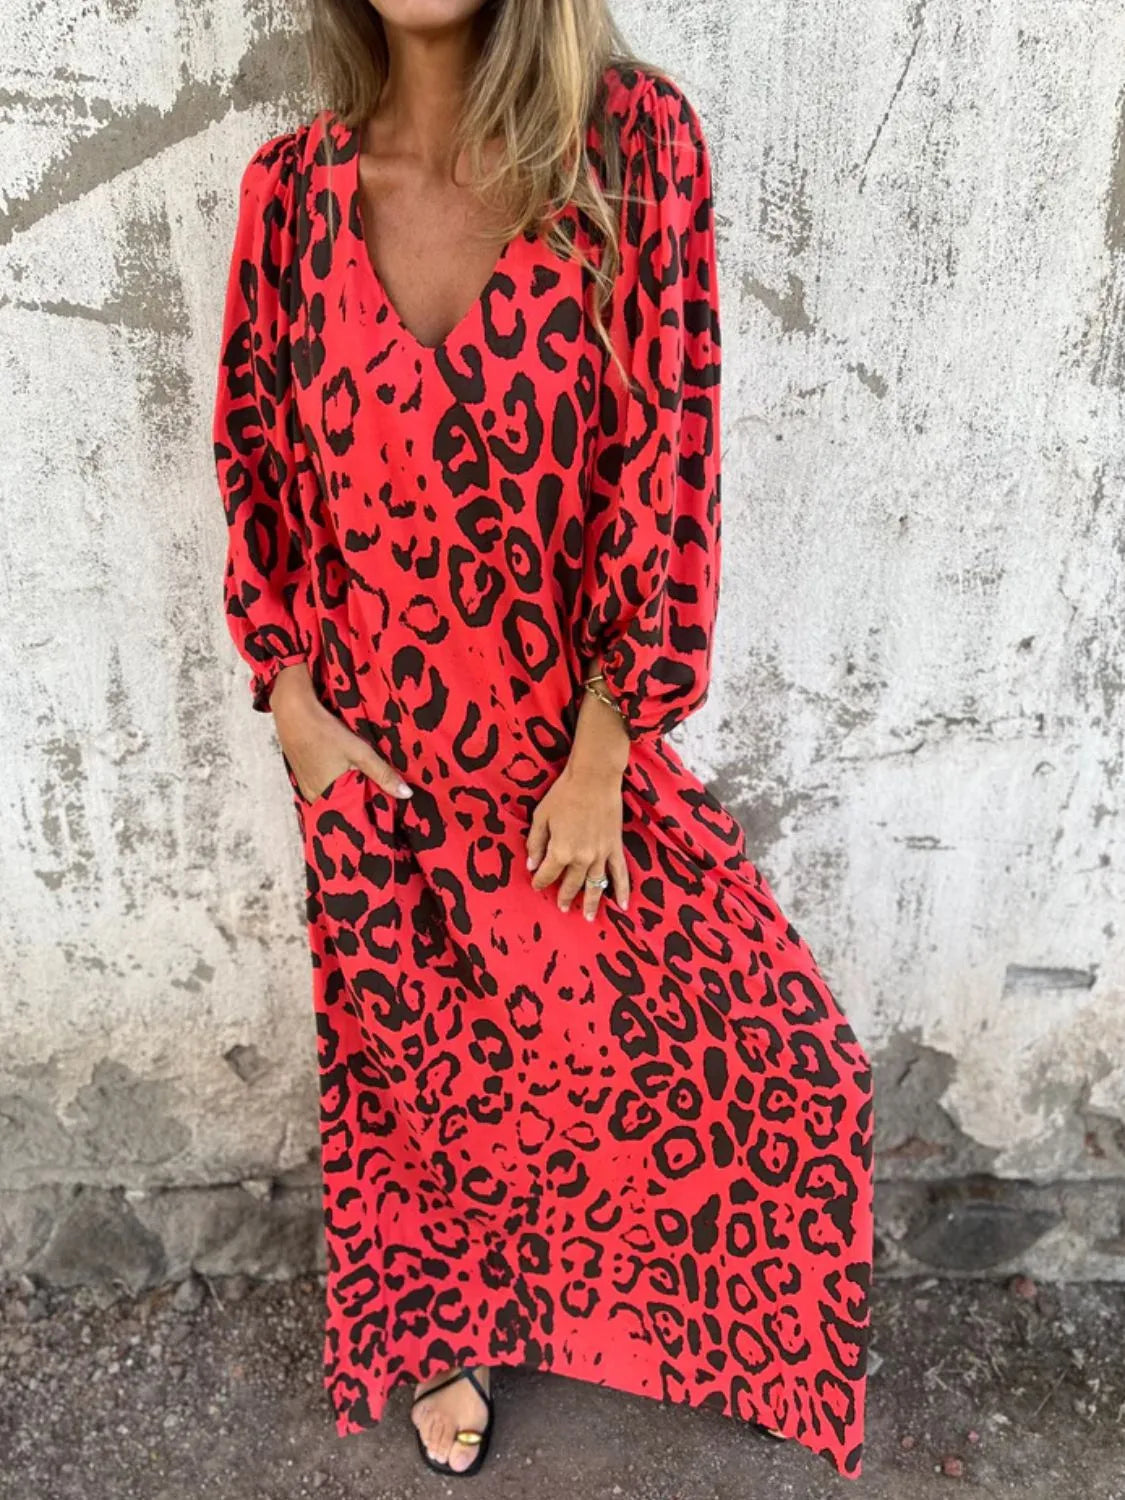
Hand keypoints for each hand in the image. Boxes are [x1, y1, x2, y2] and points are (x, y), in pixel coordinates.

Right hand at [269, 663, 411, 804]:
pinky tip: (346, 774)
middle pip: (343, 807)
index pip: (352, 816)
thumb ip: (382, 774)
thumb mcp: (359, 752)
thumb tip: (406, 794)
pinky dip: (336, 784)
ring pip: (333, 797)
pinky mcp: (302, 776)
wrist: (293, 711)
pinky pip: (323, 788)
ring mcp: (305, 787)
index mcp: (327, 797)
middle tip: (381, 800)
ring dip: (348, 793)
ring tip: (366, 787)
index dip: (369, 815)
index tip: (386, 814)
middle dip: (360, 804)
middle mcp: (314, 797)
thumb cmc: (324, 732)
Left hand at [525, 759, 630, 918]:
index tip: (536, 884)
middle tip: (562, 907)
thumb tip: (531, 865)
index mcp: (560, 852)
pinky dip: (622, 891)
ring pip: (595, 885)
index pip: (546, 875)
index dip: (539, 881)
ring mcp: (601, 855)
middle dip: (564, 897)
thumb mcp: (541, 817)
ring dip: (592, 903)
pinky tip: (622, 905)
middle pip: (571, 884)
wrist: (594, 778)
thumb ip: (535, 843)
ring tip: (588, 917)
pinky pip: (620, 874)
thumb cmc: (563, 794)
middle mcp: (581, 859)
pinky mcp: (615, 848)